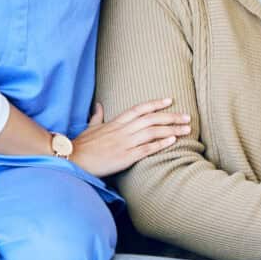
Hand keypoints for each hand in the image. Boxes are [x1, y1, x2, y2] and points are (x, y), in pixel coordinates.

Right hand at [70, 99, 190, 176]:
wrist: (72, 159)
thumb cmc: (81, 145)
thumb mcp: (90, 128)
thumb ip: (97, 116)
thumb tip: (99, 105)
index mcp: (115, 122)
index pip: (139, 109)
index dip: (155, 103)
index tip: (170, 100)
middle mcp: (123, 130)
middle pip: (151, 119)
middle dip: (171, 117)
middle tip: (187, 117)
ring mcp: (124, 143)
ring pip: (152, 132)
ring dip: (171, 130)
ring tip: (186, 129)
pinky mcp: (125, 157)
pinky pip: (146, 149)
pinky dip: (160, 144)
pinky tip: (172, 141)